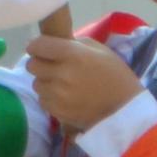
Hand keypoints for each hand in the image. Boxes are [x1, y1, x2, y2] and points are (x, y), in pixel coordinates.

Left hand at [24, 34, 143, 137]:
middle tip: (52, 67)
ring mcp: (57, 95)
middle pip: (31, 65)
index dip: (38, 46)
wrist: (124, 109)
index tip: (43, 49)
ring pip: (36, 84)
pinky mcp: (57, 111)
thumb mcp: (100, 50)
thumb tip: (54, 45)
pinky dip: (50, 98)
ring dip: (45, 82)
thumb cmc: (115, 76)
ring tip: (61, 84)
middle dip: (40, 64)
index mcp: (72, 54)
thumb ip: (74, 44)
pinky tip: (65, 97)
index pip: (37, 45)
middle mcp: (61, 74)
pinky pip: (43, 100)